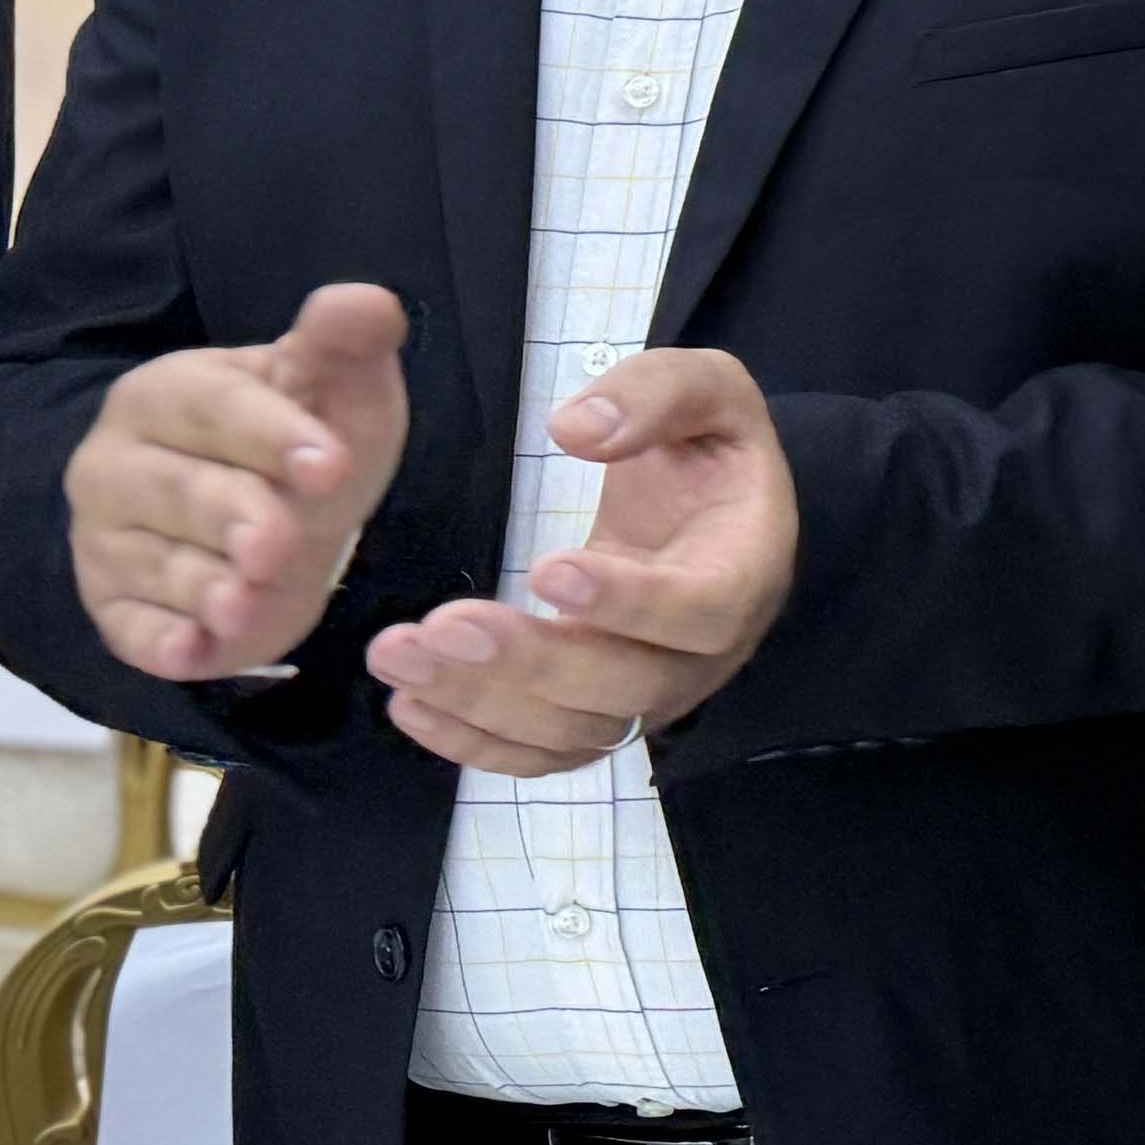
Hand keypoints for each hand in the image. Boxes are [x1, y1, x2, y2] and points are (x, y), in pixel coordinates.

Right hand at [65, 282, 405, 684]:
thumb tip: (369, 302)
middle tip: (278, 545)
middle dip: (230, 517)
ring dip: (201, 588)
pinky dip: (159, 643)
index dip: (271, 433)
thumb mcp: (336, 391)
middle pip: (176, 489)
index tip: (329, 463)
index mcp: (168, 392)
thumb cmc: (300, 440)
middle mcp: (119, 463)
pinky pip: (129, 628)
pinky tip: (189, 654)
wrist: (269, 518)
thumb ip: (347, 346)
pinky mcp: (114, 607)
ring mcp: (108, 539)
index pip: (215, 406)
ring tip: (243, 604)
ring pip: (153, 565)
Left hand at [363, 347, 798, 774]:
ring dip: (482, 702)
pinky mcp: (601, 716)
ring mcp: (652, 694)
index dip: (630, 602)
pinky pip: (544, 755)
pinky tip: (410, 704)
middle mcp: (705, 652)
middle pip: (628, 688)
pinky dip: (476, 743)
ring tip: (399, 652)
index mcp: (744, 568)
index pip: (703, 609)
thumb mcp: (709, 389)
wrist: (709, 511)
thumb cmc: (706, 448)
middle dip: (530, 663)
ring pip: (576, 730)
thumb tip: (576, 430)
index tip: (546, 568)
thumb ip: (656, 394)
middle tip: (443, 624)